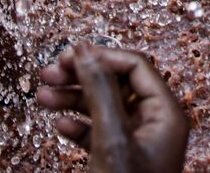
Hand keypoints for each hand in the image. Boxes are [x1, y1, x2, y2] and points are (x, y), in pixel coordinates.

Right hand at [36, 44, 187, 172]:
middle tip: (50, 72)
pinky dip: (77, 126)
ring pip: (104, 108)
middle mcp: (155, 126)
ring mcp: (138, 144)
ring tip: (43, 96)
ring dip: (73, 99)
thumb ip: (100, 91)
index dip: (101, 57)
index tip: (69, 55)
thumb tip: (86, 50)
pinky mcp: (121, 161)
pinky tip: (58, 124)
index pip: (136, 66)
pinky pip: (99, 132)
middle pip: (117, 84)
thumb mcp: (111, 138)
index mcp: (166, 114)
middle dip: (81, 76)